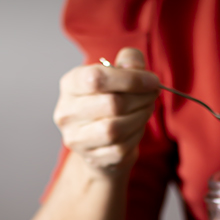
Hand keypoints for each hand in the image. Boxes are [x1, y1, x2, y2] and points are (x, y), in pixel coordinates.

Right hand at [53, 47, 159, 173]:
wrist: (99, 140)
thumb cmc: (109, 101)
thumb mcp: (117, 75)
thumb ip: (128, 61)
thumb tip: (134, 65)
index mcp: (70, 85)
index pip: (96, 78)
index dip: (130, 79)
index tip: (152, 81)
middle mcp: (67, 112)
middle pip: (111, 104)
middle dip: (140, 99)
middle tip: (152, 95)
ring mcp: (76, 138)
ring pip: (115, 129)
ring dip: (140, 117)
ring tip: (146, 109)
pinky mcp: (91, 158)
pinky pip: (121, 147)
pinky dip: (136, 135)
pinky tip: (137, 127)